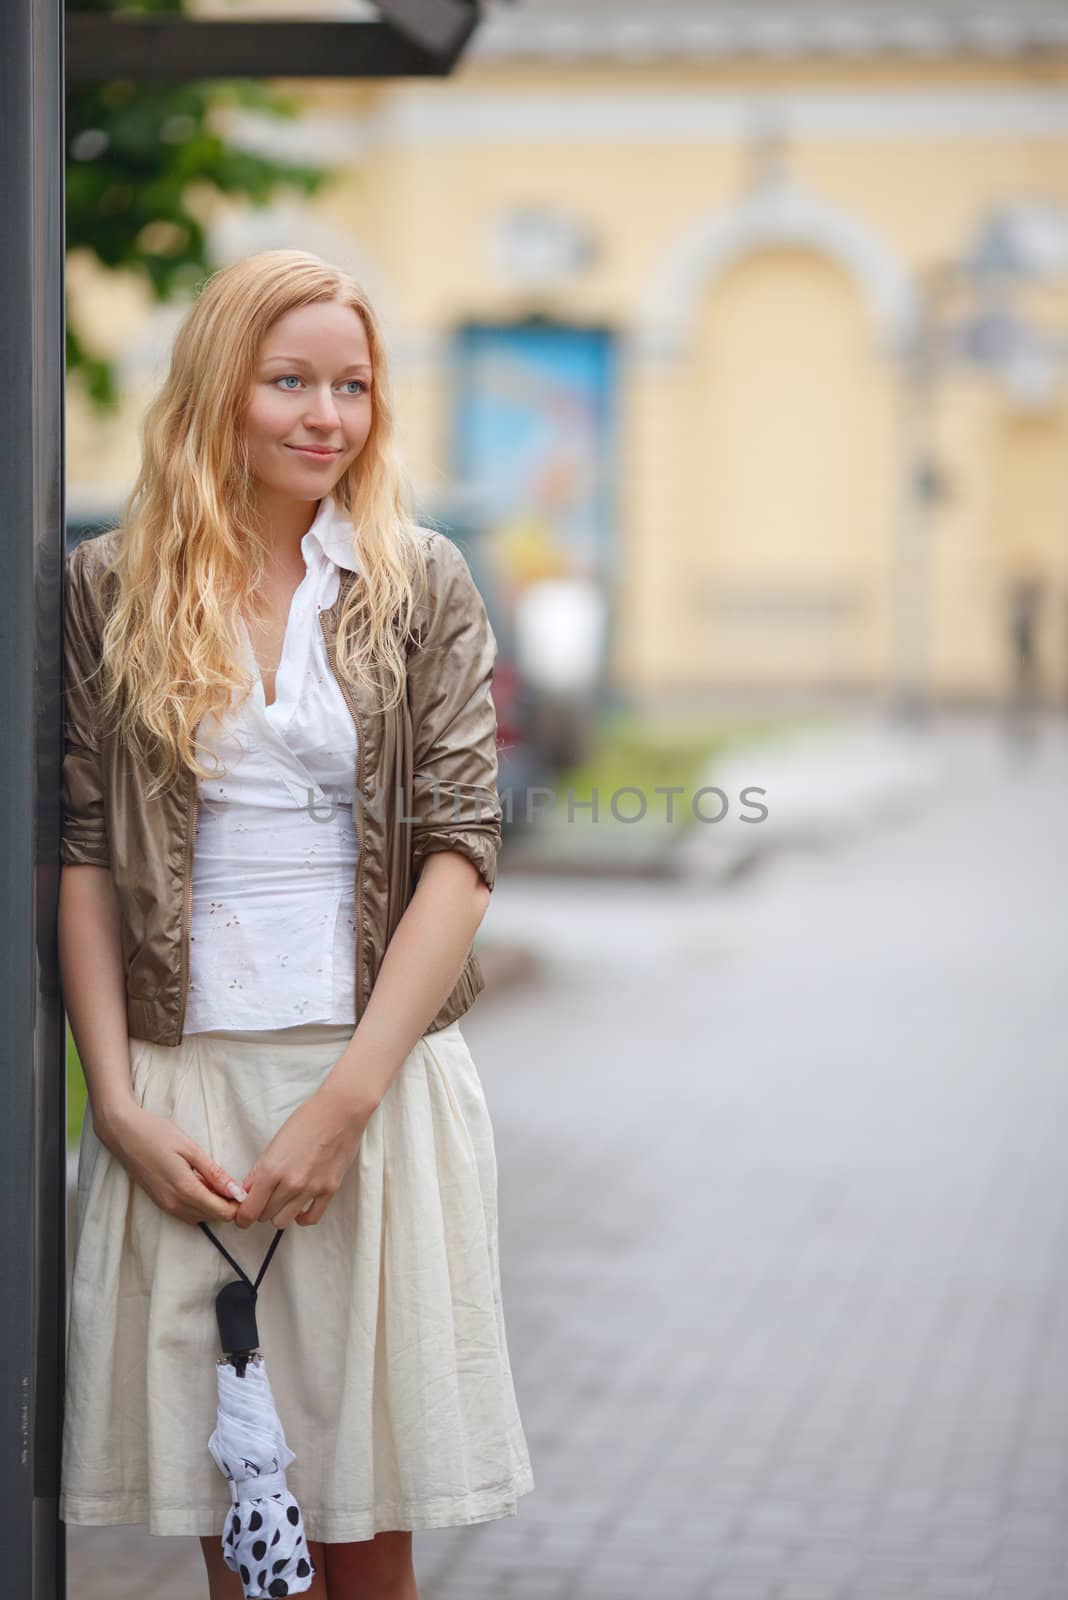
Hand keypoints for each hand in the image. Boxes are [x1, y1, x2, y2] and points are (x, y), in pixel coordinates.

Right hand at [102, 1102, 249, 1226]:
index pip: (221, 1212)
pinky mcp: (160, 1202)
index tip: (244, 1189)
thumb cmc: (156, 1134)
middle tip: (232, 1181)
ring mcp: (165, 1205)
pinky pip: (187, 1212)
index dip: (237, 1204)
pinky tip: (200, 1182)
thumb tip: (235, 1191)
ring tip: (216, 1179)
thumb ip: (213, 1173)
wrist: (123, 1133)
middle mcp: (174, 1204)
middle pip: (212, 1217)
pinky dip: (199, 1203)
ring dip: (212, 1204)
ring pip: (200, 1216)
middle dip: (227, 1204)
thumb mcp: (190, 1148)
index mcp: (185, 1190)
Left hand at [233, 1087, 375, 1230]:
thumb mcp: (275, 1143)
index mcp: (271, 1169)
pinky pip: (311, 1218)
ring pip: (283, 1221)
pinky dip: (302, 1217)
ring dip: (279, 1214)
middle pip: (265, 1216)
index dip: (242, 1217)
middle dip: (261, 1209)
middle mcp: (290, 1183)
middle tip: (265, 1200)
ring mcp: (311, 1189)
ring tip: (282, 1202)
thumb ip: (259, 1171)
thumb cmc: (306, 1120)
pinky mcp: (329, 1190)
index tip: (242, 1217)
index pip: (249, 1210)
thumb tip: (247, 1192)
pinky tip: (299, 1208)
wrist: (339, 1111)